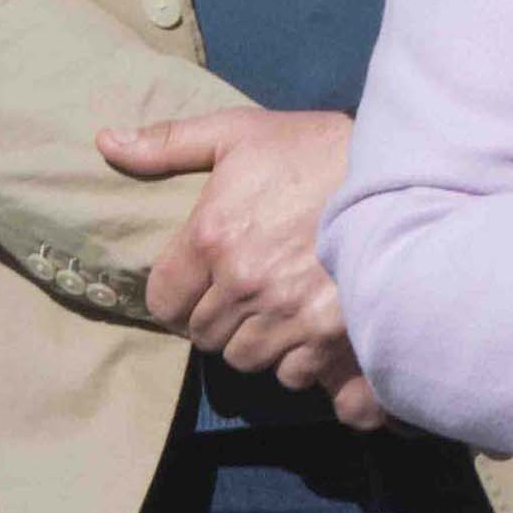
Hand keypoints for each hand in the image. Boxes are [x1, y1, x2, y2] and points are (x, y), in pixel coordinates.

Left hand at [99, 109, 383, 429]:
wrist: (407, 170)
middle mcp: (246, 285)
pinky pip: (303, 380)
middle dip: (222, 318)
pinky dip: (311, 368)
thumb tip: (105, 143)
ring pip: (254, 361)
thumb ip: (169, 144)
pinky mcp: (338, 340)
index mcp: (212, 237)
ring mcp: (293, 318)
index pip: (164, 303)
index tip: (202, 284)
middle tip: (251, 293)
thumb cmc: (318, 149)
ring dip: (264, 343)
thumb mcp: (241, 132)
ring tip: (286, 312)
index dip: (179, 295)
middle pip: (207, 337)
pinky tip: (320, 339)